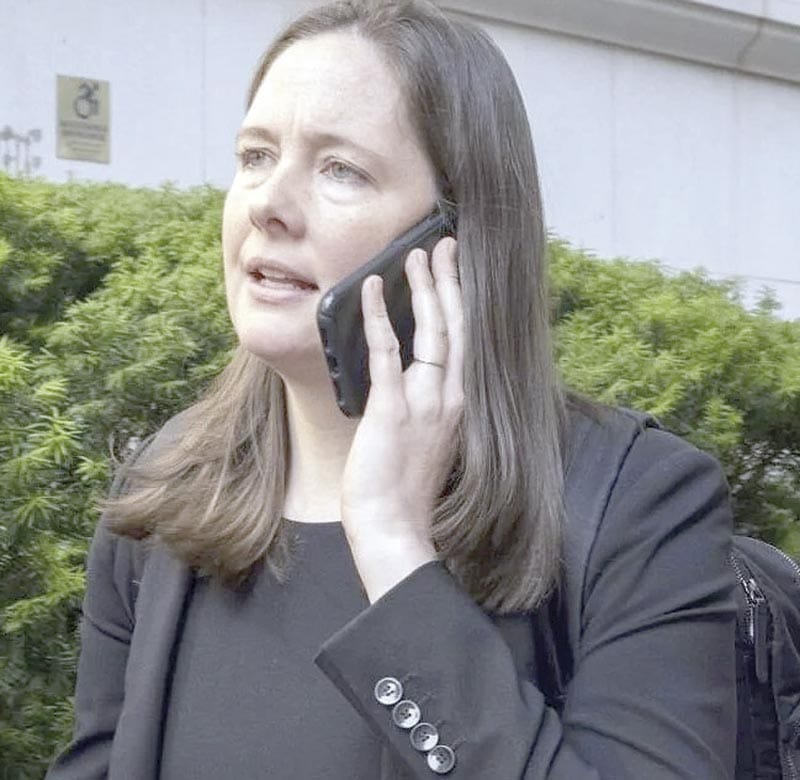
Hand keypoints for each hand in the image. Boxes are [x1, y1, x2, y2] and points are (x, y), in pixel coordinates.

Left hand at [340, 236, 463, 601]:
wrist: (393, 528)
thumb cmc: (404, 489)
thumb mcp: (425, 440)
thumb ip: (425, 405)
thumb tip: (409, 376)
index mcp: (457, 403)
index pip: (463, 341)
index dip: (460, 303)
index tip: (456, 272)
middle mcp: (450, 397)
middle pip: (456, 326)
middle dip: (450, 282)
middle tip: (443, 245)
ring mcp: (424, 402)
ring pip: (432, 332)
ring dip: (425, 289)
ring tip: (417, 255)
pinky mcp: (393, 409)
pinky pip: (387, 353)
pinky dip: (380, 317)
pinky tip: (373, 288)